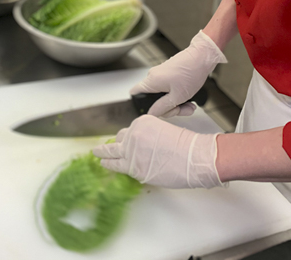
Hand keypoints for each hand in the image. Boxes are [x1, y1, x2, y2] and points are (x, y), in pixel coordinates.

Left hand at [93, 115, 224, 188]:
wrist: (193, 157)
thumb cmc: (186, 146)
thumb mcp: (165, 131)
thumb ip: (150, 136)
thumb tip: (144, 147)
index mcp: (143, 122)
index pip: (129, 130)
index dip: (127, 138)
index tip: (122, 140)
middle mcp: (134, 134)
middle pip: (118, 139)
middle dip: (112, 144)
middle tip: (102, 146)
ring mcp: (132, 151)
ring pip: (112, 152)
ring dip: (103, 153)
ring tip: (96, 153)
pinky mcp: (133, 168)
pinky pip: (116, 166)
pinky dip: (108, 165)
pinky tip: (104, 164)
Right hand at [131, 31, 226, 116]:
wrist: (202, 57)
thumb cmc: (191, 73)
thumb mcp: (177, 96)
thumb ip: (162, 107)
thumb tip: (151, 114)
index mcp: (151, 81)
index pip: (135, 94)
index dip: (140, 106)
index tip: (155, 112)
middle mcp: (153, 77)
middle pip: (152, 99)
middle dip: (168, 108)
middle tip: (180, 110)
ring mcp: (161, 75)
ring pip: (163, 96)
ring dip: (176, 104)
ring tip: (189, 106)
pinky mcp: (169, 74)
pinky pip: (169, 90)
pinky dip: (178, 96)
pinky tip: (189, 99)